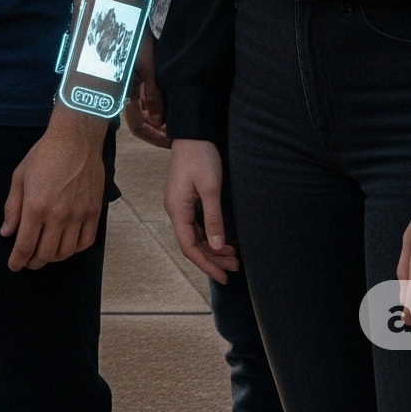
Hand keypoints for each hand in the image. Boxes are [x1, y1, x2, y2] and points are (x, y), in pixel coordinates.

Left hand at [1, 108, 107, 269]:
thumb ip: (12, 207)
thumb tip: (7, 232)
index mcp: (36, 207)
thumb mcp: (19, 177)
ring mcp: (79, 217)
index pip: (25, 245)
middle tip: (27, 261)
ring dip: (53, 258)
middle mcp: (58, 216)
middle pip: (46, 253)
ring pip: (66, 252)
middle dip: (34, 262)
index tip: (13, 266)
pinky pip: (85, 243)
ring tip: (44, 255)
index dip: (18, 260)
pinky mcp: (94, 214)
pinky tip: (66, 246)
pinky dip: (74, 250)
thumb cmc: (43, 156)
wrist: (75, 142)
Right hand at [125, 32, 168, 148]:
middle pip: (140, 123)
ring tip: (175, 123)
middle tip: (175, 136)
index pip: (138, 127)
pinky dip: (155, 108)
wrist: (125, 19)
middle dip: (158, 132)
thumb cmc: (135, 42)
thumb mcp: (149, 69)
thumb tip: (158, 123)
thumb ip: (153, 96)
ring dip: (158, 120)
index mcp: (126, 93)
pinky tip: (166, 108)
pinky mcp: (134, 78)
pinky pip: (143, 100)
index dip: (155, 137)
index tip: (171, 141)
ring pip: (144, 112)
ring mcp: (129, 85)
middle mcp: (125, 92)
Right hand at [164, 136, 240, 283]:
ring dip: (212, 248)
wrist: (193, 134)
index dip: (206, 264)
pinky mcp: (185, 200)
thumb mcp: (210, 189)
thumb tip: (216, 246)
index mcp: (177, 209)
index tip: (223, 278)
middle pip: (192, 243)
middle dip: (213, 258)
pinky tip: (223, 241)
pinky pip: (195, 226)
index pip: (189, 246)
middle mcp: (174, 209)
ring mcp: (179, 205)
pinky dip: (209, 237)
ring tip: (234, 258)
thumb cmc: (201, 158)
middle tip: (236, 267)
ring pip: (194, 236)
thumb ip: (213, 219)